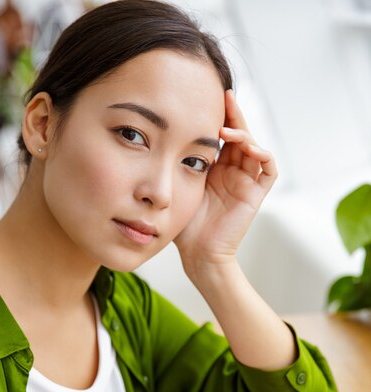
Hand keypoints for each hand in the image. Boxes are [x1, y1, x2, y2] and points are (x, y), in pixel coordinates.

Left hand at [175, 90, 276, 272]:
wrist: (197, 253)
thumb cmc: (184, 225)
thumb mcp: (180, 186)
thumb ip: (180, 162)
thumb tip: (166, 132)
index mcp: (216, 169)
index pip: (222, 135)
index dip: (218, 116)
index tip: (206, 98)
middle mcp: (233, 172)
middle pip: (241, 135)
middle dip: (234, 115)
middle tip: (224, 96)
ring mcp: (246, 182)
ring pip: (254, 147)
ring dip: (245, 134)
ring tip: (227, 129)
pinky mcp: (256, 194)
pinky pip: (268, 169)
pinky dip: (263, 154)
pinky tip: (248, 148)